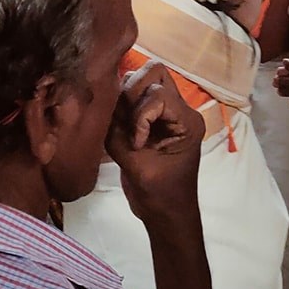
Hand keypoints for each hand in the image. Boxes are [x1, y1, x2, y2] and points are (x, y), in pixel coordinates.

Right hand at [107, 61, 203, 222]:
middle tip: (126, 123)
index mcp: (186, 121)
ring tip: (122, 128)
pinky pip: (136, 98)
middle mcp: (180, 110)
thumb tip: (102, 106)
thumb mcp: (137, 167)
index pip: (158, 93)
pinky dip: (123, 108)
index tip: (137, 144)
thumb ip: (119, 135)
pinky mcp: (154, 119)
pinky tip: (119, 129)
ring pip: (144, 80)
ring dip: (126, 100)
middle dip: (132, 93)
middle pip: (154, 73)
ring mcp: (167, 113)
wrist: (166, 215)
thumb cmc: (159, 195)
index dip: (141, 115)